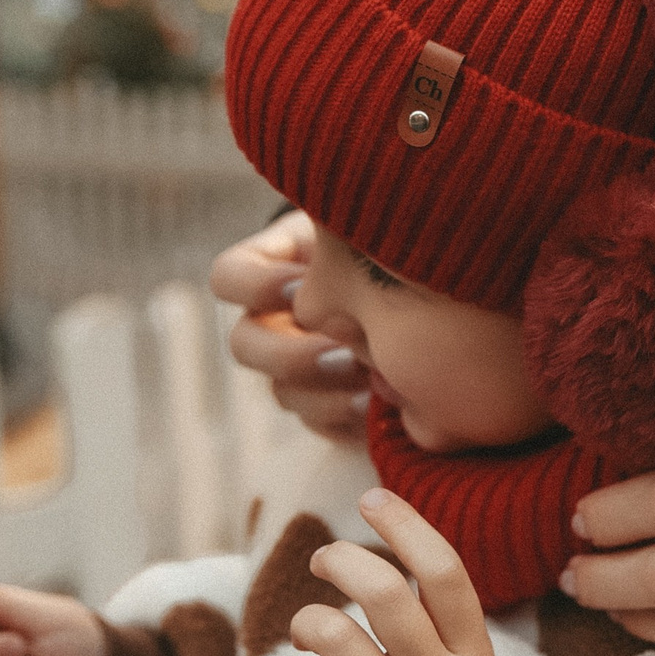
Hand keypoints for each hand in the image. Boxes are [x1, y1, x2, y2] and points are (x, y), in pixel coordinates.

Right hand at [212, 210, 369, 440]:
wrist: (426, 292)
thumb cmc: (389, 248)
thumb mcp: (363, 231)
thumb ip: (341, 235)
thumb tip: (330, 248)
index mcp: (270, 271)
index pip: (228, 277)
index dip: (255, 285)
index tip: (300, 283)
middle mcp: (272, 324)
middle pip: (244, 346)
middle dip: (290, 352)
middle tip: (341, 347)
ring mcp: (296, 372)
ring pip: (283, 392)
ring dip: (324, 390)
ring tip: (371, 379)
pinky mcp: (328, 409)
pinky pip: (321, 424)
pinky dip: (349, 418)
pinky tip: (382, 404)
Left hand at [265, 489, 510, 655]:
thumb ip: (432, 623)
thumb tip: (373, 552)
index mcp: (472, 655)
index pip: (444, 573)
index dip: (406, 526)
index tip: (371, 498)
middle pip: (388, 595)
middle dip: (344, 561)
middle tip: (324, 559)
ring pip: (339, 642)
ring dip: (309, 620)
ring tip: (307, 630)